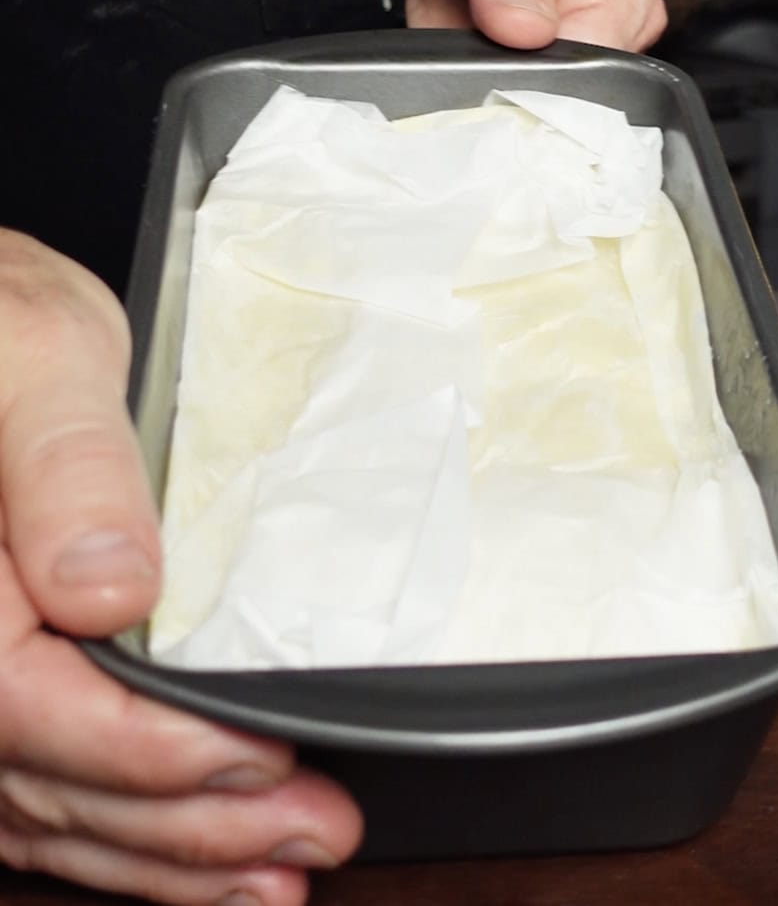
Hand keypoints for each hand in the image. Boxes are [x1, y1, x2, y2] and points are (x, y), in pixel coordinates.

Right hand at [0, 229, 361, 904]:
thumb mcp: (32, 354)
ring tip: (275, 873)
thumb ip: (63, 465)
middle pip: (52, 782)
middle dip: (192, 825)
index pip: (35, 710)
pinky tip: (186, 850)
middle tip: (313, 835)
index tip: (265, 758)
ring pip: (47, 805)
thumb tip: (109, 584)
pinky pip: (36, 779)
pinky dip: (118, 828)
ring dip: (165, 853)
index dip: (158, 751)